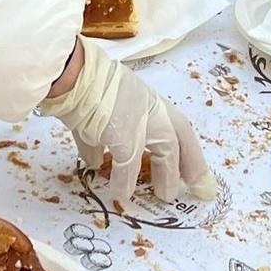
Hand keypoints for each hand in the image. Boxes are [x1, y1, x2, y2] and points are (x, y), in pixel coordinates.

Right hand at [42, 40, 215, 205]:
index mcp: (145, 100)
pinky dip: (125, 182)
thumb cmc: (79, 84)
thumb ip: (101, 138)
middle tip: (201, 188)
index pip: (176, 125)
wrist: (70, 73)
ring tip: (166, 197)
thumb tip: (95, 160)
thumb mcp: (98, 109)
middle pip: (180, 134)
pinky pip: (128, 166)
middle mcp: (148, 107)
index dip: (187, 149)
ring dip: (167, 175)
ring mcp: (138, 120)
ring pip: (166, 149)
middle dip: (192, 163)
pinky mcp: (124, 135)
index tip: (195, 171)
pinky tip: (121, 195)